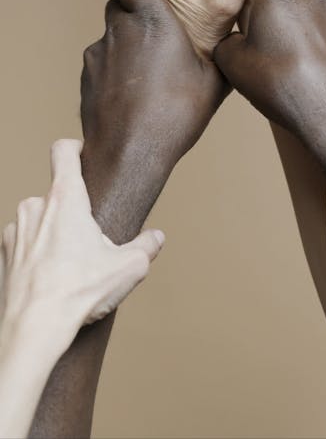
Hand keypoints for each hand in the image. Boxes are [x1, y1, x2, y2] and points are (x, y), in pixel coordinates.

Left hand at [0, 140, 162, 349]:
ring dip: (49, 234)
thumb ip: (146, 246)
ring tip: (65, 265)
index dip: (74, 148)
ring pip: (37, 221)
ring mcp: (14, 231)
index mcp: (65, 198)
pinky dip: (32, 256)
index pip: (63, 151)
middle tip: (85, 243)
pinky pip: (20, 245)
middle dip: (70, 214)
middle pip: (55, 195)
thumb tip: (156, 237)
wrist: (33, 330)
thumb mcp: (128, 268)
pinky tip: (46, 279)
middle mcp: (35, 207)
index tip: (83, 156)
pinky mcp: (2, 255)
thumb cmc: (78, 292)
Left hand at [81, 0, 225, 240]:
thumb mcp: (217, 73)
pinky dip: (123, 65)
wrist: (130, 155)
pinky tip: (142, 86)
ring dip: (134, 38)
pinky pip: (108, 60)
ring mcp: (100, 53)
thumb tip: (249, 20)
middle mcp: (119, 28)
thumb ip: (227, 39)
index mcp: (151, 17)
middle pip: (124, 1)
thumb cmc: (178, 112)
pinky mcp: (90, 76)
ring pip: (117, 33)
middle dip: (142, 2)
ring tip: (159, 61)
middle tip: (166, 14)